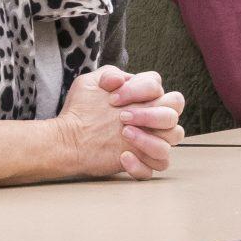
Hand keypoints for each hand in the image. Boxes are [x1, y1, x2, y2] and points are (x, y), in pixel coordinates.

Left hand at [58, 68, 185, 178]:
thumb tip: (120, 79)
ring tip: (124, 134)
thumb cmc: (81, 110)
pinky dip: (142, 164)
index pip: (158, 87)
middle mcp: (152, 119)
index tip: (113, 99)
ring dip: (149, 139)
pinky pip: (158, 166)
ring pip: (171, 141)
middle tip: (123, 117)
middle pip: (172, 114)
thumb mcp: (90, 84)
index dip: (140, 89)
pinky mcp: (143, 162)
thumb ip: (109, 74)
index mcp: (144, 98)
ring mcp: (149, 141)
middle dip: (150, 114)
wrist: (68, 138)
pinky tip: (122, 157)